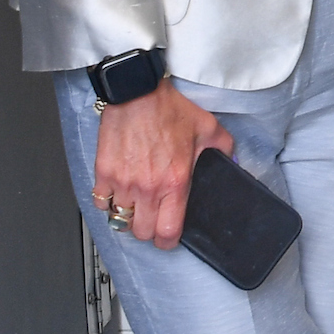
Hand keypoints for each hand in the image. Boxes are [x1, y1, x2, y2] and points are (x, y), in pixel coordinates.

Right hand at [91, 80, 234, 248]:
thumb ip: (223, 148)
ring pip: (120, 220)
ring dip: (128, 216)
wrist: (137, 92)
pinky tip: (117, 192)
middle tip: (152, 219)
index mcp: (174, 182)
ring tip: (136, 205)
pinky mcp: (103, 173)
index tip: (169, 237)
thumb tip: (233, 161)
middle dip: (148, 230)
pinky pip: (100, 202)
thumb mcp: (207, 127)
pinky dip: (107, 202)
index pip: (168, 232)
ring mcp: (123, 182)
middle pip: (142, 232)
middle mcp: (147, 187)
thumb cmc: (168, 108)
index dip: (169, 241)